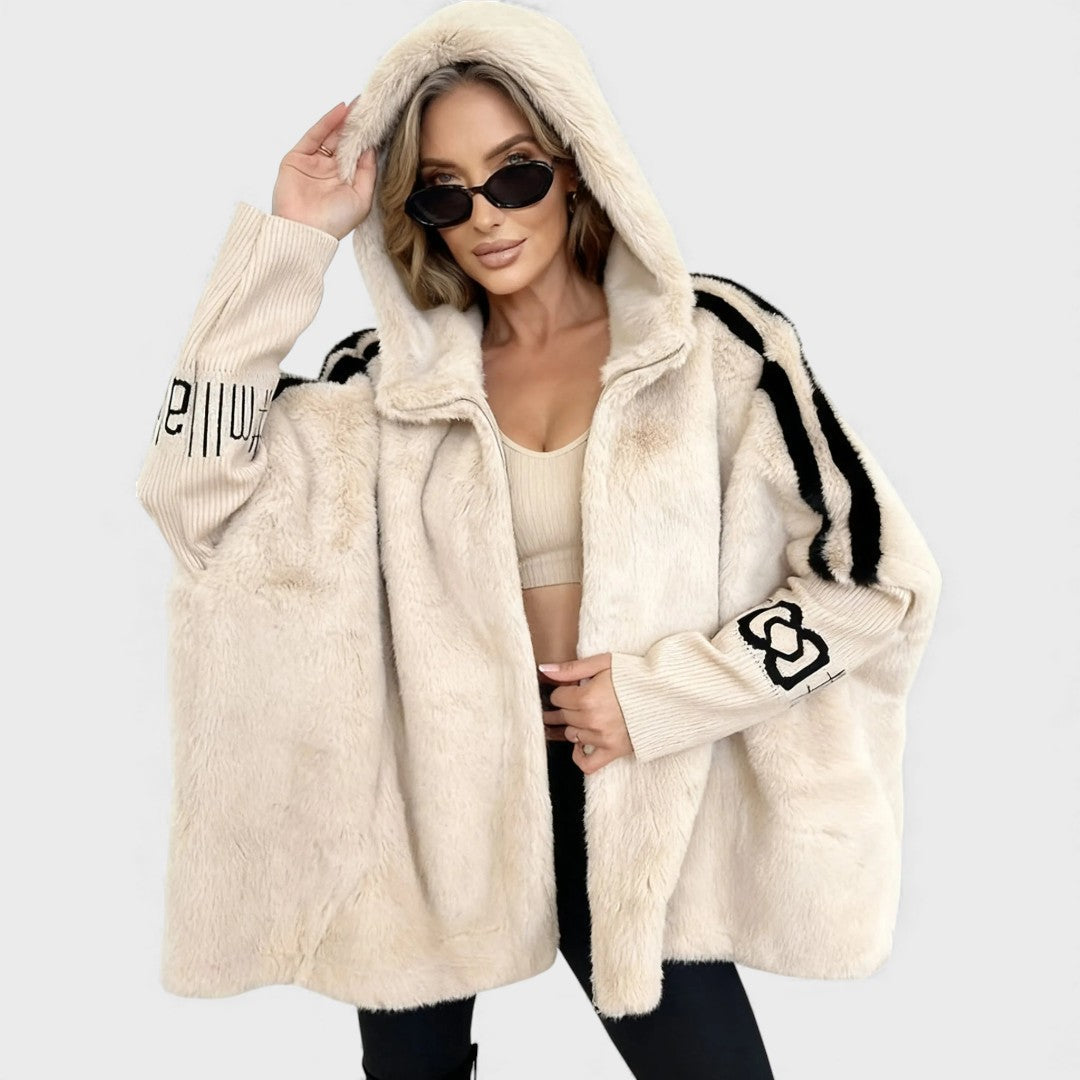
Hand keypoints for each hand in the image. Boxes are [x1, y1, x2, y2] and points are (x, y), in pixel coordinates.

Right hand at [271, 98, 376, 239]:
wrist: (305, 231)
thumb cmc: (335, 222)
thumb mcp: (362, 198)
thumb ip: (368, 171)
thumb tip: (372, 148)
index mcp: (346, 183)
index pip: (358, 156)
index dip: (368, 140)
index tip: (380, 123)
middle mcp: (330, 172)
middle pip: (345, 143)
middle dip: (357, 126)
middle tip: (370, 107)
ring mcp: (314, 164)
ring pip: (331, 136)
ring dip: (344, 121)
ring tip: (359, 105)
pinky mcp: (297, 158)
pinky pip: (314, 135)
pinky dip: (327, 122)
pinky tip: (342, 110)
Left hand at [539, 653, 633, 773]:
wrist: (667, 693)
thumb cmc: (635, 675)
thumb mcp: (604, 663)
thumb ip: (572, 668)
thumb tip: (544, 670)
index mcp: (587, 697)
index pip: (558, 697)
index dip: (565, 690)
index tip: (574, 687)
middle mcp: (591, 720)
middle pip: (564, 716)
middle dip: (568, 707)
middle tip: (579, 700)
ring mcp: (602, 738)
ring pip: (572, 735)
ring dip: (576, 725)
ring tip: (588, 714)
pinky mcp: (613, 751)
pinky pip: (586, 764)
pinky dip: (580, 755)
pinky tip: (582, 743)